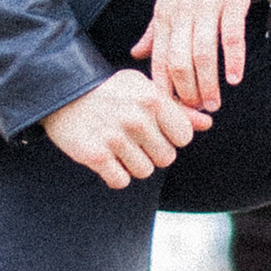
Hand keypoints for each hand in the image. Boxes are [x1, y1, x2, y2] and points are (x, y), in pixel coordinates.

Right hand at [42, 70, 208, 188]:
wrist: (63, 92)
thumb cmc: (111, 92)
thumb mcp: (144, 90)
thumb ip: (177, 108)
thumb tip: (207, 123)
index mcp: (152, 99)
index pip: (184, 137)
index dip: (171, 137)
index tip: (154, 129)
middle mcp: (136, 118)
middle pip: (166, 158)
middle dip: (152, 152)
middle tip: (133, 138)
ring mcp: (115, 138)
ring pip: (144, 171)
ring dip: (133, 164)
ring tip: (118, 146)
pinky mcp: (95, 156)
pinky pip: (121, 181)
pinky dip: (114, 174)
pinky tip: (106, 157)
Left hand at [129, 0, 255, 112]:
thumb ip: (154, 30)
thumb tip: (137, 55)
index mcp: (164, 15)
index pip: (159, 61)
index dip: (165, 88)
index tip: (172, 110)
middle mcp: (181, 12)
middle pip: (179, 63)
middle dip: (187, 92)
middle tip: (196, 112)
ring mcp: (206, 7)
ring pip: (202, 55)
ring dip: (208, 84)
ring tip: (214, 103)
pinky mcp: (230, 1)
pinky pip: (230, 37)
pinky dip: (233, 60)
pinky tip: (234, 78)